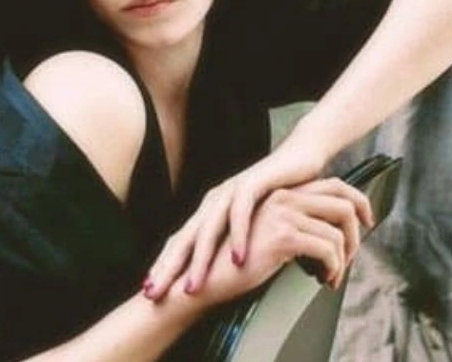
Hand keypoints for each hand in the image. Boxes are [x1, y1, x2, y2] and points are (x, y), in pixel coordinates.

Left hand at [143, 143, 372, 299]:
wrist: (300, 157)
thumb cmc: (276, 195)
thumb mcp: (249, 224)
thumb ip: (233, 244)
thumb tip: (221, 275)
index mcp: (209, 213)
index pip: (180, 243)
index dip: (163, 267)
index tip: (150, 292)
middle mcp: (213, 202)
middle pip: (185, 239)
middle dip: (168, 268)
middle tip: (155, 294)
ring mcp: (230, 191)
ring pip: (208, 230)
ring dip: (200, 261)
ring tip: (194, 287)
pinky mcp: (252, 183)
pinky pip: (241, 213)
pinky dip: (238, 237)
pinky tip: (238, 259)